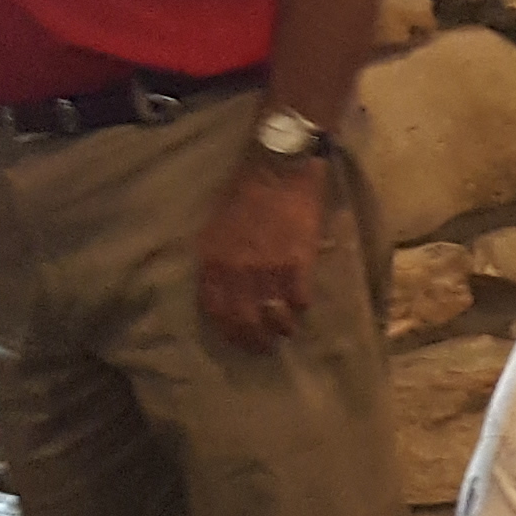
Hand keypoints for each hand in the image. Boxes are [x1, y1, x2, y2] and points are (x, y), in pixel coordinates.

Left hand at [199, 151, 332, 350]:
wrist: (277, 169)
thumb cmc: (243, 192)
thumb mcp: (215, 227)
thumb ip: (217, 259)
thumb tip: (223, 287)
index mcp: (213, 262)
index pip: (215, 311)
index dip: (226, 330)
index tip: (236, 337)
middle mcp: (237, 273)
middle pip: (244, 322)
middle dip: (254, 341)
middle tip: (263, 347)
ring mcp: (268, 271)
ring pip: (275, 317)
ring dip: (281, 329)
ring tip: (285, 332)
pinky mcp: (297, 265)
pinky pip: (300, 300)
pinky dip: (300, 307)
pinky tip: (301, 305)